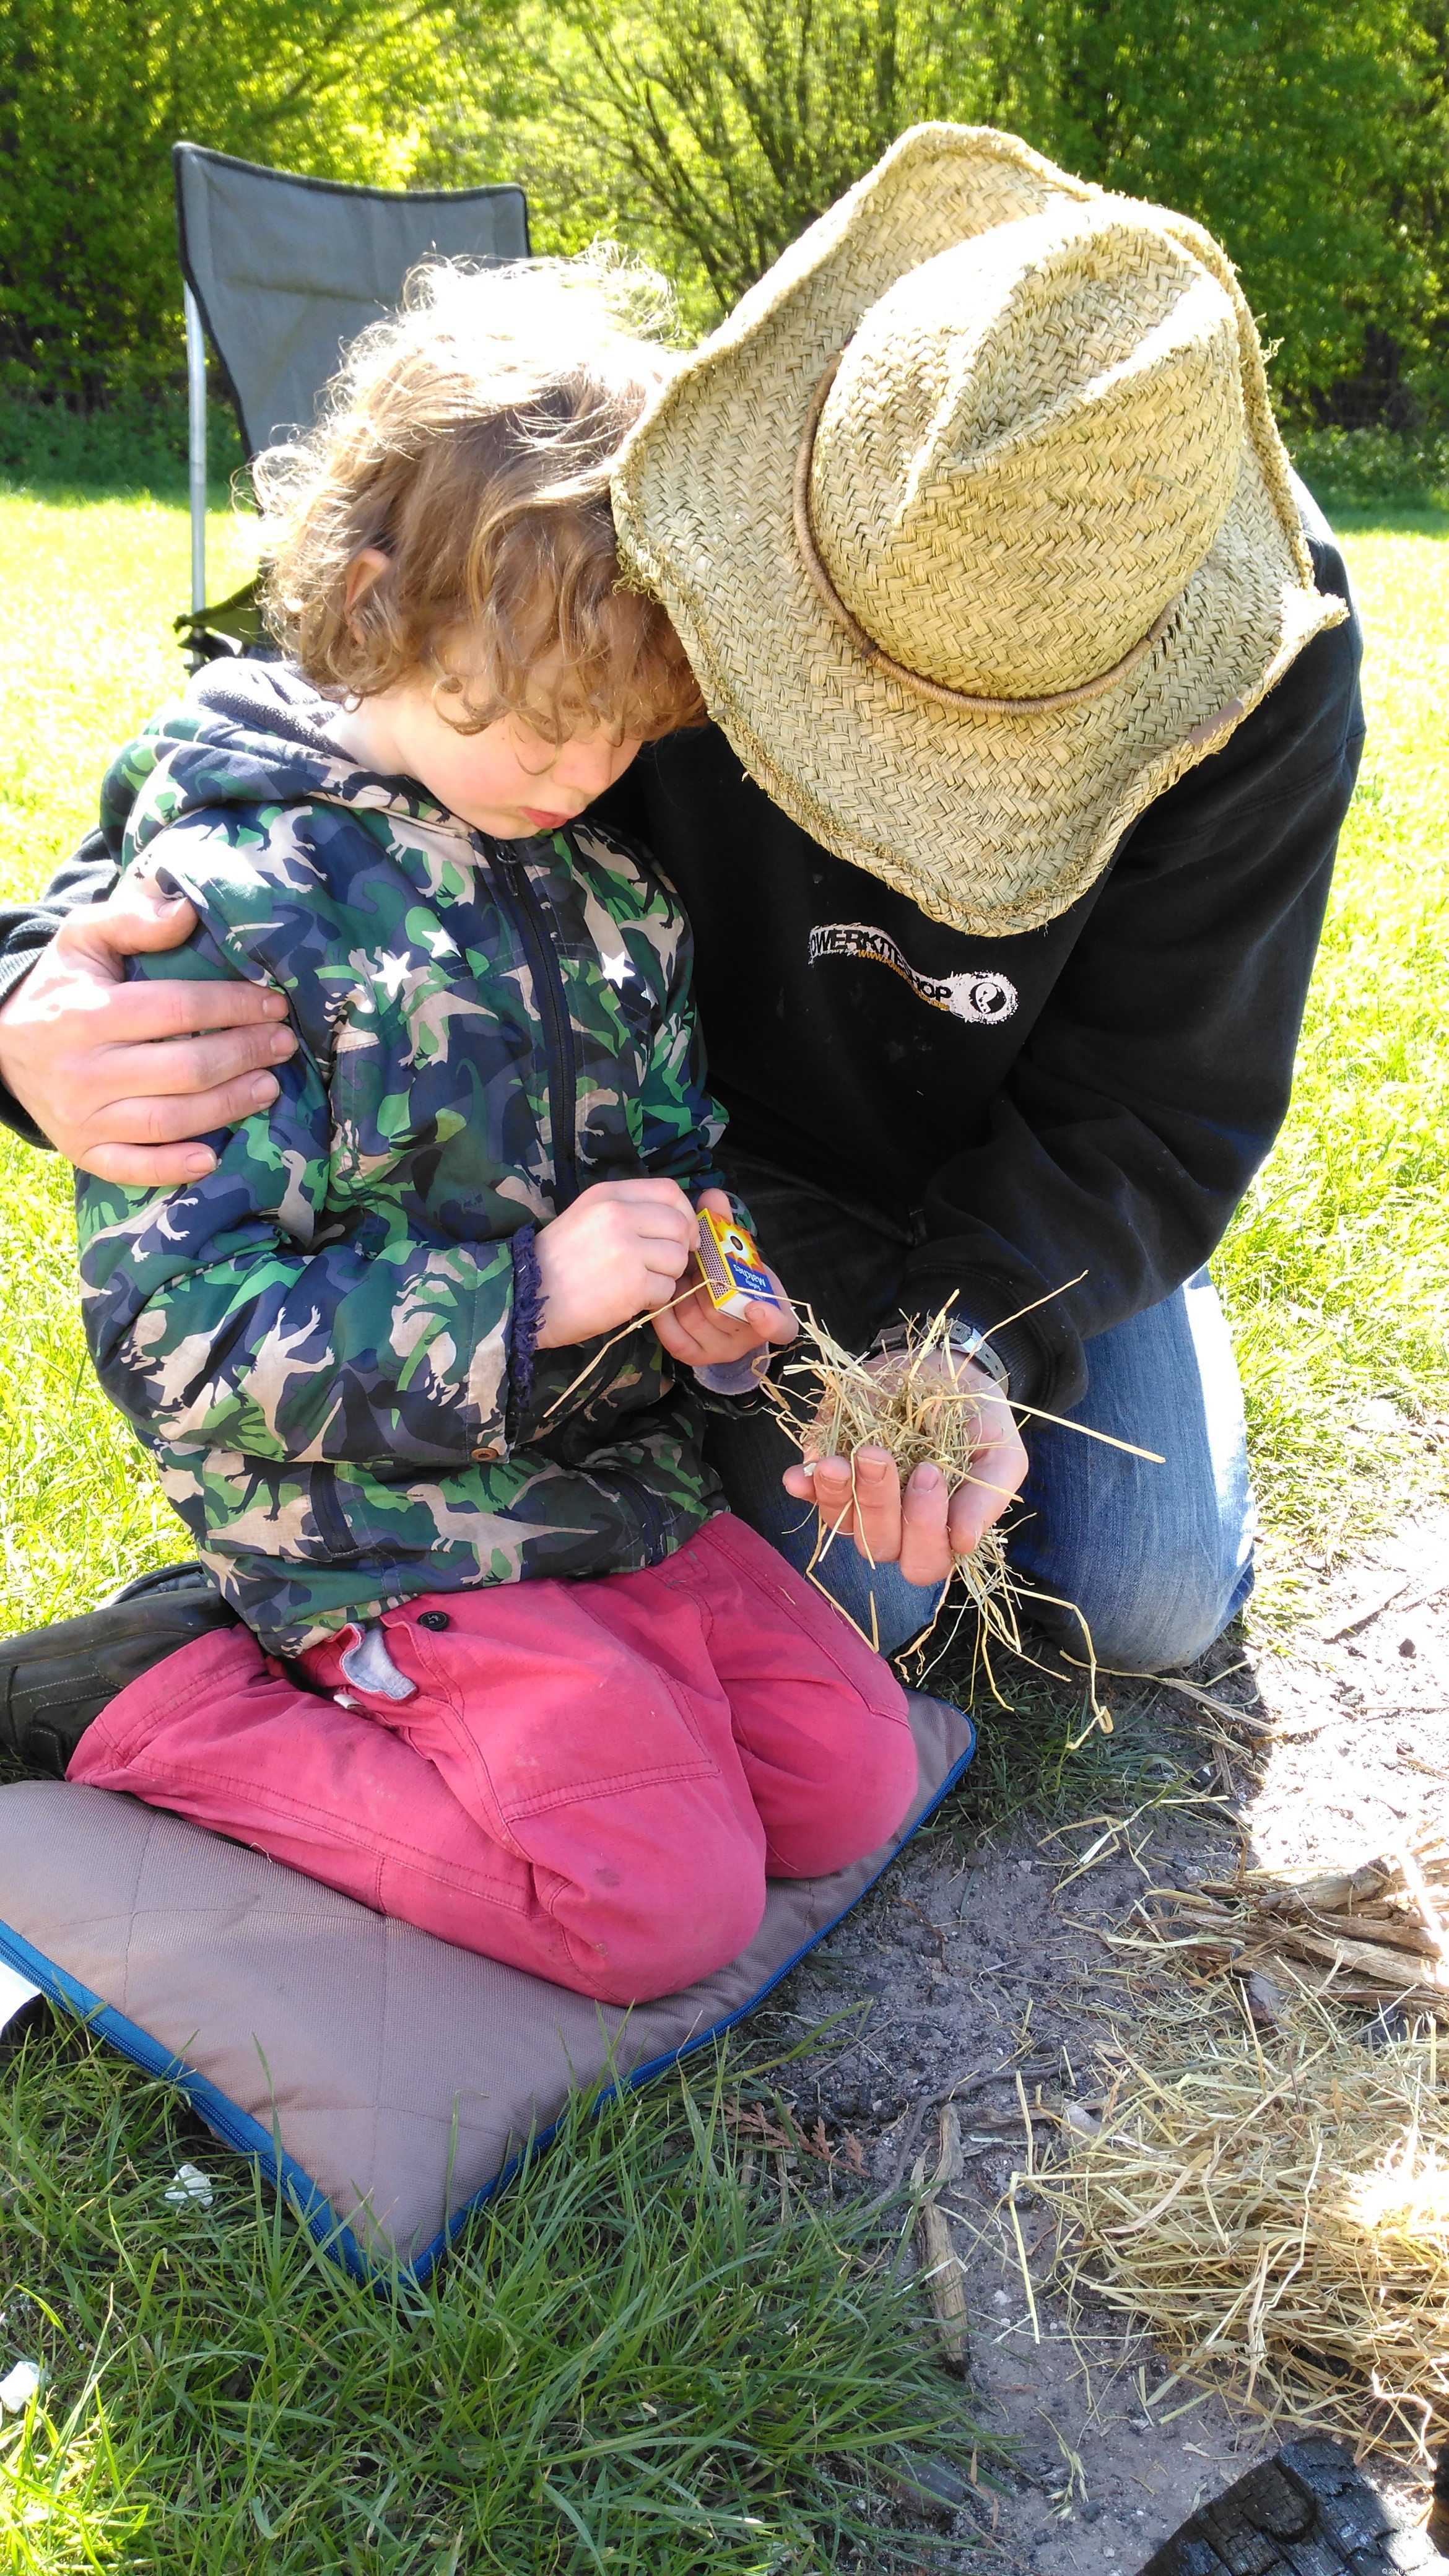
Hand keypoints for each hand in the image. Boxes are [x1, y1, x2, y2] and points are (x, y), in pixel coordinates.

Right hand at [0, 875, 297, 1183]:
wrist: (1, 1040)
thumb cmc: (62, 985)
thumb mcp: (83, 938)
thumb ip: (133, 920)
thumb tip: (188, 911)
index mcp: (85, 1014)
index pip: (176, 1010)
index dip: (233, 1007)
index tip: (274, 1005)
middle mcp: (83, 1071)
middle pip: (183, 1070)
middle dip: (243, 1055)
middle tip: (283, 1045)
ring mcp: (81, 1117)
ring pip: (169, 1121)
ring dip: (228, 1107)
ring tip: (270, 1087)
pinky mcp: (82, 1150)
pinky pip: (133, 1167)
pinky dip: (174, 1168)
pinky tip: (214, 1158)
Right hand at [534, 1176, 704, 1347]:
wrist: (525, 1296)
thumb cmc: (556, 1260)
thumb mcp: (586, 1216)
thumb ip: (627, 1211)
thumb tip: (678, 1223)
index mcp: (608, 1195)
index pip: (669, 1191)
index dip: (684, 1213)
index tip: (681, 1234)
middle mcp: (619, 1216)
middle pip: (679, 1226)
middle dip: (677, 1250)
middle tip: (659, 1266)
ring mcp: (627, 1250)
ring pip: (677, 1260)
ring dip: (666, 1277)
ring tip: (639, 1283)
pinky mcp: (632, 1286)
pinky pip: (666, 1290)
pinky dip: (654, 1299)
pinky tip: (631, 1299)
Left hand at [651, 1188, 795, 1369]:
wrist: (712, 1303)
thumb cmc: (729, 1274)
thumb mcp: (732, 1251)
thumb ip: (725, 1225)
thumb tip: (713, 1196)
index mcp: (771, 1314)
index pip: (782, 1327)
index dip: (771, 1320)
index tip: (755, 1307)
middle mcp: (747, 1337)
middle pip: (727, 1316)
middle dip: (707, 1284)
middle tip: (696, 1262)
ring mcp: (719, 1348)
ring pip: (698, 1321)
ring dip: (685, 1293)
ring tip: (682, 1275)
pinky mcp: (693, 1353)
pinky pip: (676, 1337)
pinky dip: (667, 1313)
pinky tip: (666, 1293)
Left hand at [781, 1349, 1028, 1587]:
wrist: (948, 1371)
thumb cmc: (980, 1419)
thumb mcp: (1000, 1452)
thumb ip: (989, 1495)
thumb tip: (964, 1541)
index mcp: (940, 1531)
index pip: (925, 1561)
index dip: (924, 1528)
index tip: (929, 1472)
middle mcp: (896, 1527)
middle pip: (879, 1545)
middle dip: (877, 1503)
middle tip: (878, 1455)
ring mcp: (858, 1503)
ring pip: (841, 1523)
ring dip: (835, 1495)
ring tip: (837, 1461)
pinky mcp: (830, 1474)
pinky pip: (810, 1492)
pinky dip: (805, 1485)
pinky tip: (799, 1474)